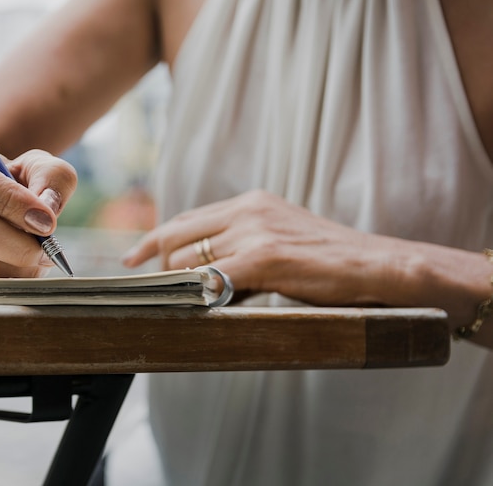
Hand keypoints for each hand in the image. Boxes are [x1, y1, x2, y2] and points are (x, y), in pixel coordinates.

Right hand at [0, 135, 77, 276]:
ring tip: (33, 262)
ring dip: (14, 269)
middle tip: (48, 253)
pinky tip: (10, 271)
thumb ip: (52, 177)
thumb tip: (47, 209)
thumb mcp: (36, 168)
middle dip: (17, 245)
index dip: (11, 202)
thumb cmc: (10, 183)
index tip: (47, 223)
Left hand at [122, 190, 390, 305]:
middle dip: (161, 266)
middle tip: (161, 288)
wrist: (373, 263)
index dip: (154, 239)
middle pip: (178, 236)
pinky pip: (214, 276)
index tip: (134, 257)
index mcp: (249, 202)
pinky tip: (201, 304)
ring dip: (181, 283)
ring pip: (190, 258)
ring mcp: (255, 231)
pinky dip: (200, 292)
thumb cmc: (327, 258)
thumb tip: (206, 265)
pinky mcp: (265, 256)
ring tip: (188, 300)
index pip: (186, 219)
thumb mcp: (278, 235)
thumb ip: (242, 240)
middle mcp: (247, 210)